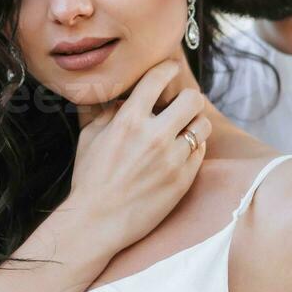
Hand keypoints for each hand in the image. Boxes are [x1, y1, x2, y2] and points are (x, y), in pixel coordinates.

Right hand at [66, 58, 212, 250]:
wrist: (97, 222)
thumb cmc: (90, 178)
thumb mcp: (89, 137)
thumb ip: (105, 110)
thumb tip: (120, 95)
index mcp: (129, 120)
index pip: (159, 78)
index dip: (168, 69)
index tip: (170, 70)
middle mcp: (154, 136)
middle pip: (192, 99)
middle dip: (187, 98)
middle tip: (180, 105)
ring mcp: (172, 159)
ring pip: (202, 125)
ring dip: (194, 123)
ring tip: (183, 129)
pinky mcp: (183, 179)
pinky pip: (201, 151)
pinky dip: (193, 147)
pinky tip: (181, 151)